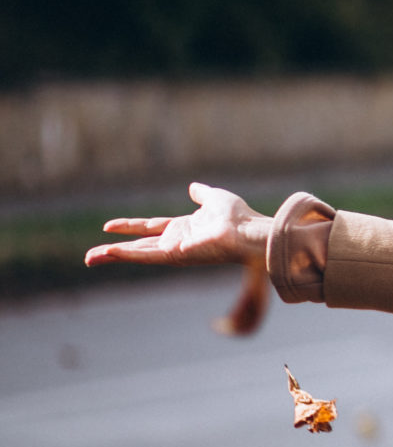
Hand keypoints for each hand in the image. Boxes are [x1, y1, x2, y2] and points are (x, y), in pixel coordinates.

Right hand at [85, 182, 270, 268]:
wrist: (248, 230)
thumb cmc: (238, 216)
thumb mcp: (214, 198)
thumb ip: (201, 194)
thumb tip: (193, 187)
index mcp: (184, 228)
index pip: (150, 227)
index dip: (129, 226)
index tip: (108, 226)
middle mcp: (176, 241)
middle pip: (139, 246)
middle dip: (115, 250)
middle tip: (91, 256)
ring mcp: (174, 250)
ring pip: (138, 253)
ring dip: (114, 255)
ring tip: (90, 258)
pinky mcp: (175, 255)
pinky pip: (146, 255)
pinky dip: (126, 254)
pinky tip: (107, 253)